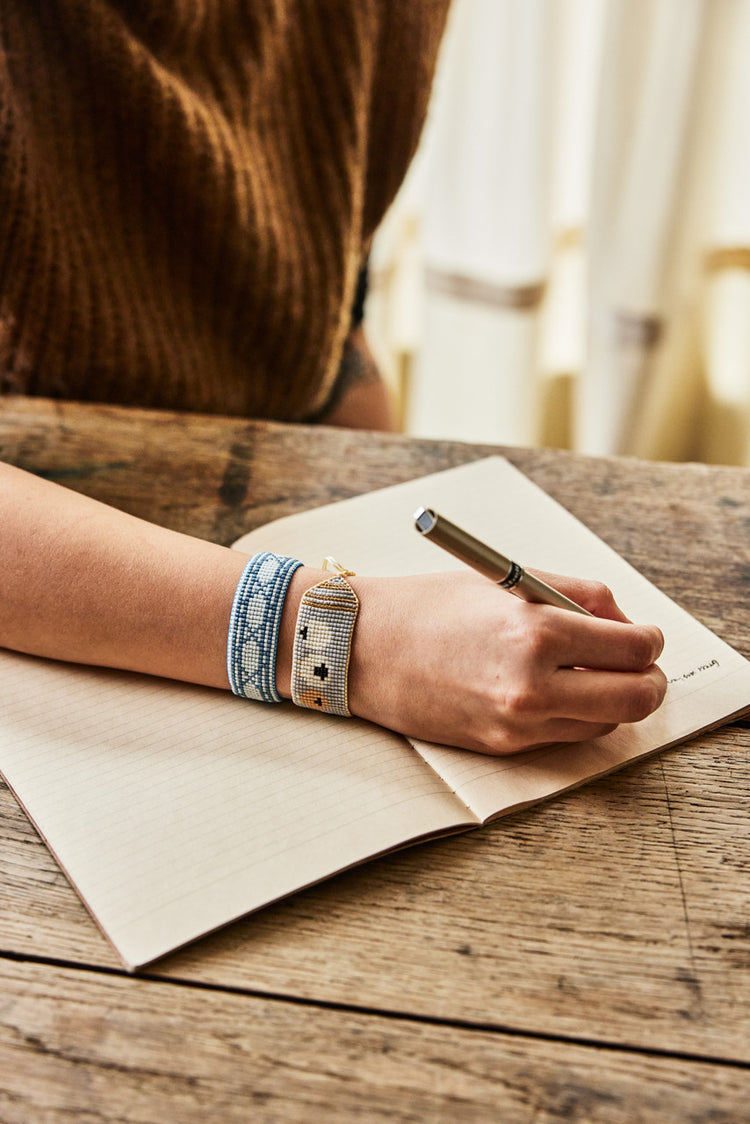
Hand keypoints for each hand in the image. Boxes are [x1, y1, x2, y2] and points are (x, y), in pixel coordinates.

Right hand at [346, 569, 666, 754]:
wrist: (361, 647)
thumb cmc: (430, 605)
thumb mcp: (508, 581)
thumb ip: (577, 595)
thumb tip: (623, 621)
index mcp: (536, 632)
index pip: (632, 648)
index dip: (648, 640)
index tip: (643, 635)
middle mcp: (532, 685)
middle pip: (635, 698)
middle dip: (648, 679)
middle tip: (639, 665)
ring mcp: (517, 724)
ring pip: (606, 723)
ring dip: (611, 699)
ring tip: (590, 674)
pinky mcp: (502, 746)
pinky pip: (565, 736)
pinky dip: (574, 715)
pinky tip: (555, 690)